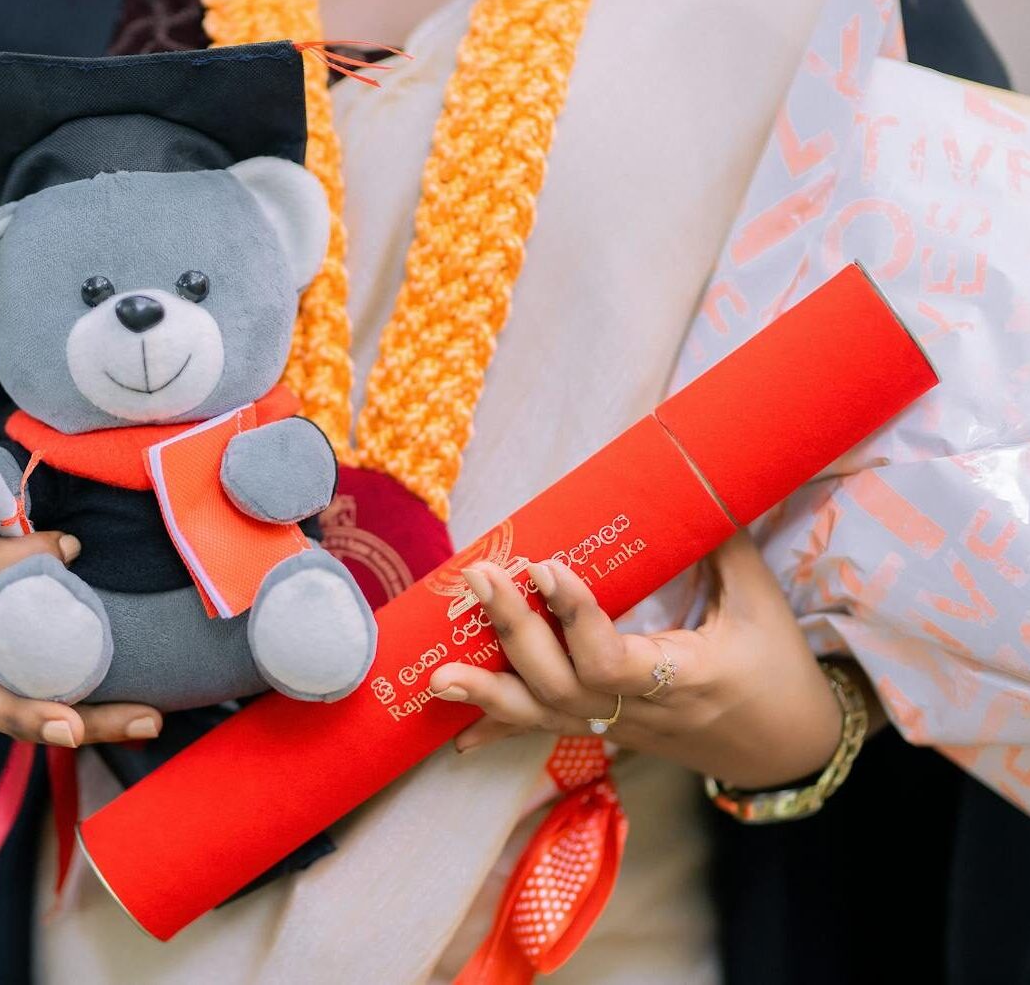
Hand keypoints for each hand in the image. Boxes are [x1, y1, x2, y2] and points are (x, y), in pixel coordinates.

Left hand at [429, 532, 868, 788]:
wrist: (788, 751)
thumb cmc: (779, 671)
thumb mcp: (762, 605)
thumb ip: (721, 544)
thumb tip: (693, 475)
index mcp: (685, 678)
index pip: (614, 659)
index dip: (576, 618)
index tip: (547, 568)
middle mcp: (642, 712)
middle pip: (563, 685)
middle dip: (514, 633)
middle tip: (480, 577)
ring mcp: (619, 729)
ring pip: (545, 717)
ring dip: (489, 693)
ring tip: (437, 674)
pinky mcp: (607, 733)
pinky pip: (544, 733)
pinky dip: (499, 729)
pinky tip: (454, 734)